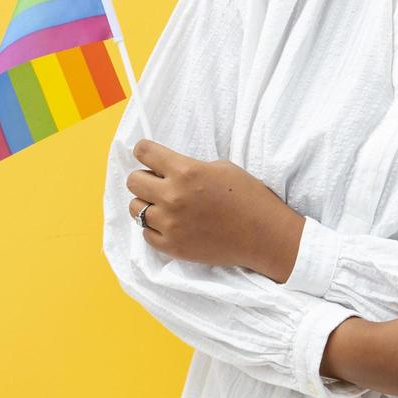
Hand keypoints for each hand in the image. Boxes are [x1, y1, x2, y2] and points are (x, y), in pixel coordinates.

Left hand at [124, 139, 304, 282]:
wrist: (264, 235)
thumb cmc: (248, 196)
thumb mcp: (220, 168)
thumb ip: (188, 167)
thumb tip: (165, 169)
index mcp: (186, 171)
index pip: (143, 152)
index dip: (143, 150)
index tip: (146, 153)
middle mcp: (173, 196)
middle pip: (133, 181)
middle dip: (144, 178)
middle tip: (158, 182)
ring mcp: (170, 224)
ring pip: (135, 208)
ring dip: (147, 204)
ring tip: (164, 205)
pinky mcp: (172, 247)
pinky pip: (146, 233)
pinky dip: (154, 228)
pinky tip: (171, 224)